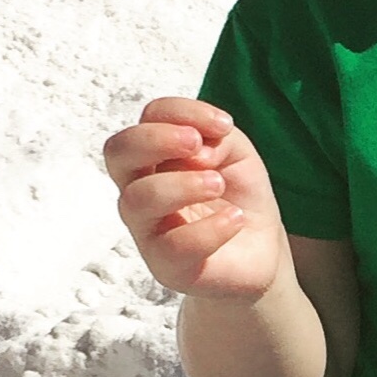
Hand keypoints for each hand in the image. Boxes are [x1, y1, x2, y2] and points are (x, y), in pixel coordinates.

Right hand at [105, 96, 287, 302]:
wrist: (259, 251)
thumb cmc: (237, 195)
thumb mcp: (236, 154)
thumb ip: (217, 138)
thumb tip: (196, 147)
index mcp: (154, 155)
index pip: (148, 118)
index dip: (180, 112)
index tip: (224, 125)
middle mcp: (140, 187)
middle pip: (118, 152)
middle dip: (156, 139)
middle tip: (197, 144)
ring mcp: (147, 228)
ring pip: (138, 199)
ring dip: (182, 184)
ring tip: (218, 185)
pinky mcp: (165, 265)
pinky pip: (172, 245)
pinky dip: (210, 228)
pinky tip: (235, 219)